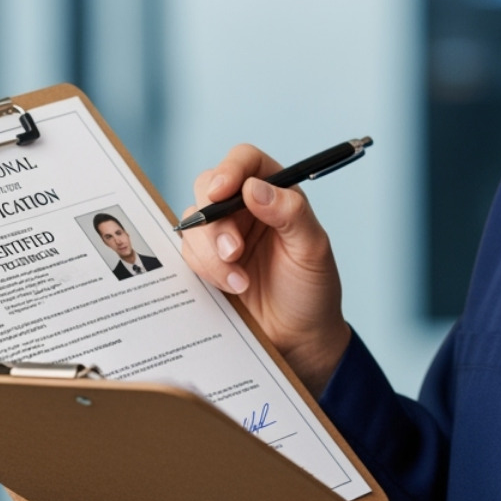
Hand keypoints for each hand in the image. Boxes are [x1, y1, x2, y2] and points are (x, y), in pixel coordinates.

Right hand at [179, 144, 350, 391]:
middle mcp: (246, 208)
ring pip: (194, 221)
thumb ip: (290, 213)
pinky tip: (231, 287)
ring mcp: (223, 234)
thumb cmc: (312, 291)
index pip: (245, 161)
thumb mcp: (312, 250)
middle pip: (208, 186)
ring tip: (239, 281)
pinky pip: (188, 251)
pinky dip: (205, 268)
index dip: (230, 169)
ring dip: (211, 252)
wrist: (297, 340)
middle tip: (233, 251)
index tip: (222, 192)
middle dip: (215, 221)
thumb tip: (254, 187)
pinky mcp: (207, 261)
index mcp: (276, 193)